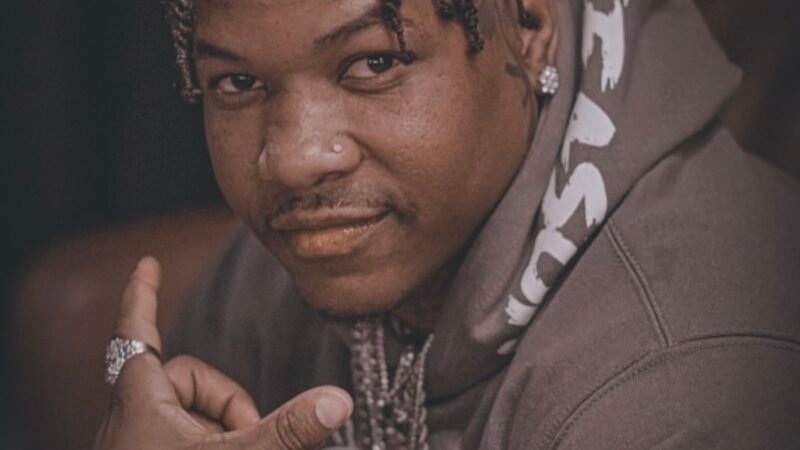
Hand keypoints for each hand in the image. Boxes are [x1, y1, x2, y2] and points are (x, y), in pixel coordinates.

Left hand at [93, 256, 352, 449]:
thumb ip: (288, 429)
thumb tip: (341, 399)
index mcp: (138, 398)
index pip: (138, 328)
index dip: (144, 293)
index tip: (148, 262)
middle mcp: (131, 415)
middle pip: (185, 375)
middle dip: (226, 400)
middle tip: (248, 435)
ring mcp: (137, 441)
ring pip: (189, 408)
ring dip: (221, 426)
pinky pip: (183, 432)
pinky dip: (210, 439)